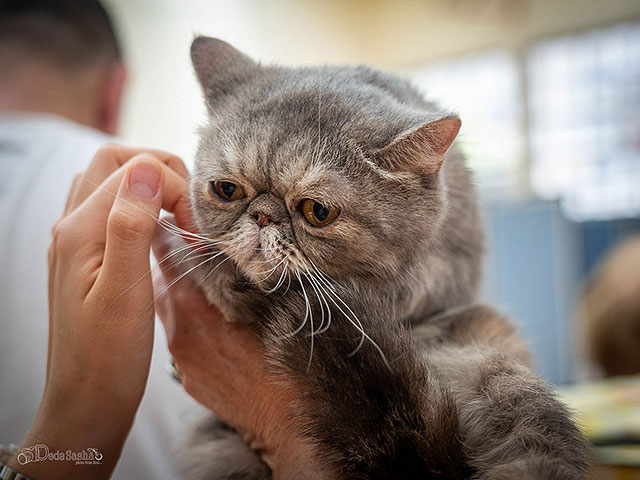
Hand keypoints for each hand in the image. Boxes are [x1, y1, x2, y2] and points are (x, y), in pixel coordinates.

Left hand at [8, 145, 190, 479]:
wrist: (85, 401)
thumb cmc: (108, 357)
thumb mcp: (126, 292)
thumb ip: (130, 225)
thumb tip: (147, 168)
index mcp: (79, 231)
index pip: (133, 170)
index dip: (174, 188)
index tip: (195, 228)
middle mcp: (70, 227)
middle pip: (113, 161)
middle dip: (160, 172)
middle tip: (188, 211)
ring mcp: (74, 241)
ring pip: (109, 181)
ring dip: (148, 186)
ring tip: (177, 218)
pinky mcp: (85, 256)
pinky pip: (108, 208)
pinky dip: (137, 205)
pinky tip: (156, 234)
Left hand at [152, 220, 331, 478]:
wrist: (288, 418)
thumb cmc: (286, 357)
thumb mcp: (273, 299)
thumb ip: (244, 268)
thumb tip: (242, 243)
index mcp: (194, 304)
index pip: (166, 252)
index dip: (171, 228)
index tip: (179, 213)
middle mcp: (179, 328)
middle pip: (163, 280)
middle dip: (176, 260)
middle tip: (195, 244)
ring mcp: (181, 356)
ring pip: (171, 310)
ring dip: (184, 293)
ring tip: (208, 284)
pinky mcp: (188, 376)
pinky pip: (182, 338)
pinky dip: (192, 323)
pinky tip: (216, 323)